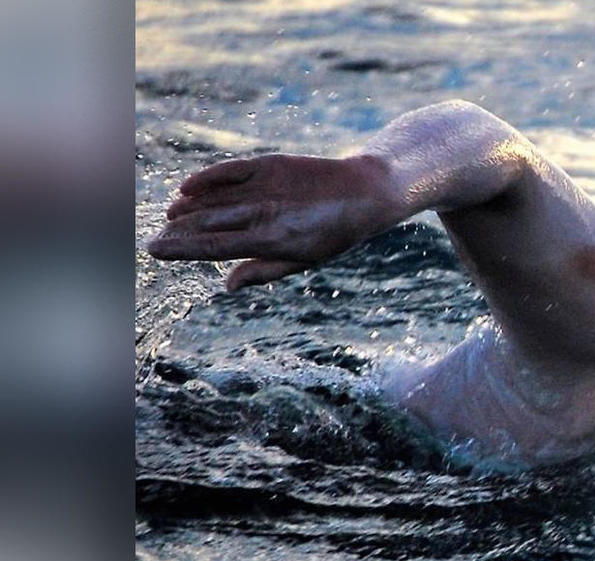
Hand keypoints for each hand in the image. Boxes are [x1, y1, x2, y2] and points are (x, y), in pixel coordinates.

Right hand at [148, 154, 393, 290]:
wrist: (364, 192)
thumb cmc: (334, 234)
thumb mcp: (304, 261)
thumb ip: (263, 271)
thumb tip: (226, 286)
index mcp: (271, 241)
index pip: (214, 246)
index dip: (181, 249)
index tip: (154, 250)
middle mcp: (264, 212)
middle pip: (207, 222)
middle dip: (178, 231)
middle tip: (157, 238)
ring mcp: (266, 186)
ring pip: (214, 197)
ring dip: (187, 207)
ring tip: (170, 217)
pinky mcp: (270, 164)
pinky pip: (230, 170)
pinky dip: (206, 178)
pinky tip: (187, 187)